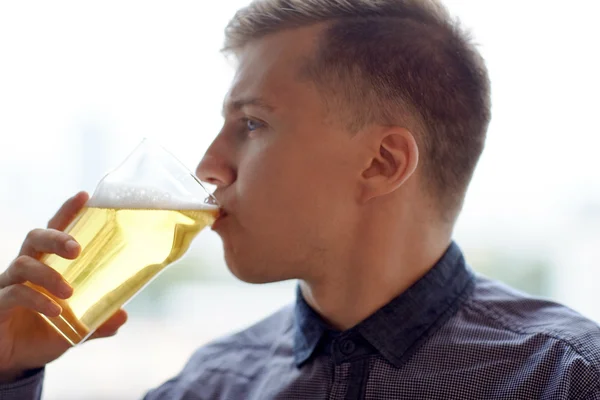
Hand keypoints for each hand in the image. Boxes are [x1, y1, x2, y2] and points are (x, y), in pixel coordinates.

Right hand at [0, 192, 127, 382]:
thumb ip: (98, 320)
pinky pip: (14, 293)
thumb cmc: (42, 333)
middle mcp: (25, 269)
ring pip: (23, 264)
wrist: (12, 361)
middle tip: (77, 249)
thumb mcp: (75, 327)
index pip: (55, 232)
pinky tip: (54, 311)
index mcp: (46, 266)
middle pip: (35, 238)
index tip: (84, 196)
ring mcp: (8, 284)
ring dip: (48, 275)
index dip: (67, 213)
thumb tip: (122, 316)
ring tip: (69, 292)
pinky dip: (36, 300)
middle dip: (56, 237)